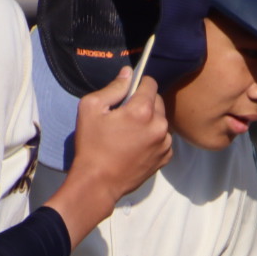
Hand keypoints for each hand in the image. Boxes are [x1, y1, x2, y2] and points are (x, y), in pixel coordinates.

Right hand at [73, 67, 172, 199]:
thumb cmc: (91, 145)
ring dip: (150, 121)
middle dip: (144, 103)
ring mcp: (165, 143)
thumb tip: (129, 73)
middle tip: (125, 115)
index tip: (127, 93)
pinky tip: (136, 145)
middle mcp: (160, 125)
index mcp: (142, 110)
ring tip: (130, 133)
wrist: (98, 183)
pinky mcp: (165, 157)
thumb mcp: (92, 108)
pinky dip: (153, 138)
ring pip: (161, 120)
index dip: (138, 84)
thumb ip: (114, 87)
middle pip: (158, 101)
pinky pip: (163, 138)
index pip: (150, 83)